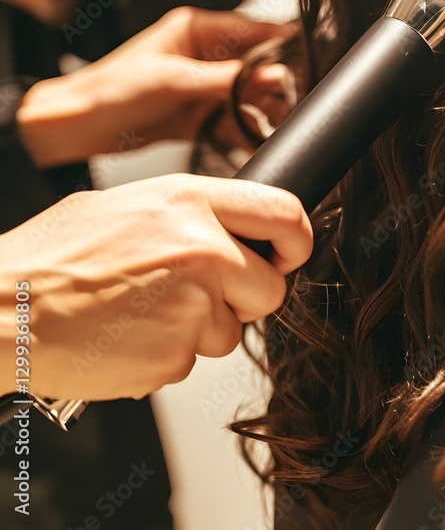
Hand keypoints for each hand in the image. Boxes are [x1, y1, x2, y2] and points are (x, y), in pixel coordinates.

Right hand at [0, 174, 312, 399]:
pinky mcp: (174, 356)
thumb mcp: (130, 203)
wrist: (5, 307)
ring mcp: (192, 306)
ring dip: (199, 328)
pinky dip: (167, 354)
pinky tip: (129, 333)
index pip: (284, 213)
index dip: (297, 240)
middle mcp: (203, 250)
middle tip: (200, 294)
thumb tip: (227, 229)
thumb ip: (189, 214)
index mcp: (191, 202)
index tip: (291, 253)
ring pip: (229, 332)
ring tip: (142, 310)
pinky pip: (191, 360)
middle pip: (270, 288)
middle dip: (244, 298)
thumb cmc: (54, 254)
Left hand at [17, 7, 295, 167]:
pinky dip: (247, 131)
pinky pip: (235, 121)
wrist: (77, 127)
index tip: (309, 58)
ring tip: (280, 122)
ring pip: (250, 96)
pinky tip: (258, 139)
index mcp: (198, 30)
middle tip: (294, 99)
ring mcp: (205, 88)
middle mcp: (206, 56)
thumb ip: (228, 79)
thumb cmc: (111, 89)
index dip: (282, 43)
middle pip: (257, 66)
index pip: (253, 30)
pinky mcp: (201, 116)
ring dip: (265, 109)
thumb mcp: (174, 80)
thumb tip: (274, 74)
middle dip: (276, 84)